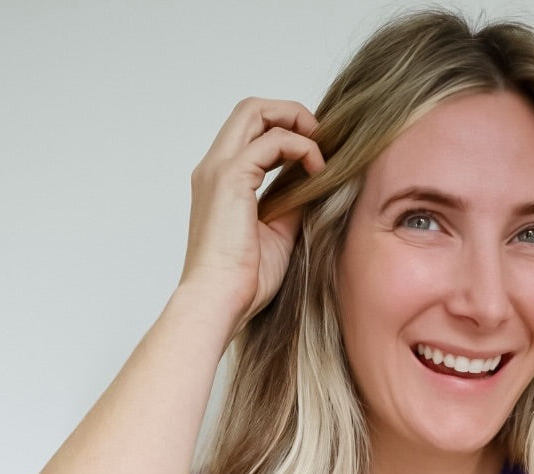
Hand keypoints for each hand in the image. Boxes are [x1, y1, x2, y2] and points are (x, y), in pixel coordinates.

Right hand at [178, 97, 325, 333]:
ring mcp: (218, 170)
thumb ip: (292, 205)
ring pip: (255, 111)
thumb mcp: (278, 235)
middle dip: (290, 113)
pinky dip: (300, 146)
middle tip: (320, 138)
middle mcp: (213, 169)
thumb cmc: (242, 283)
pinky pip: (272, 140)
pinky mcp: (231, 178)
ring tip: (320, 148)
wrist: (218, 303)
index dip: (284, 131)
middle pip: (250, 110)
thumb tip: (316, 186)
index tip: (313, 154)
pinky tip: (317, 170)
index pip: (249, 133)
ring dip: (295, 120)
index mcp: (219, 183)